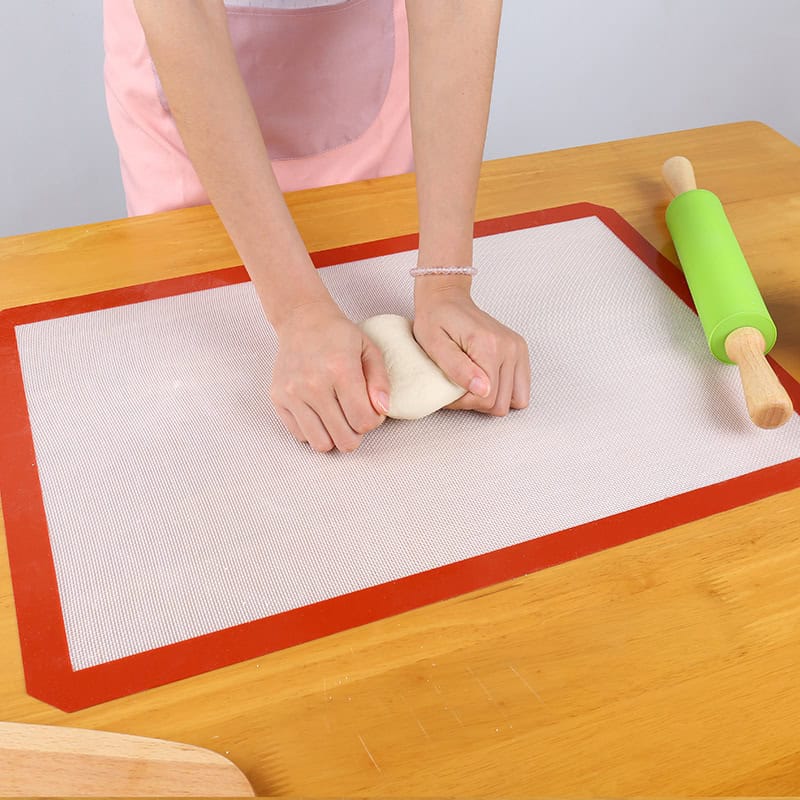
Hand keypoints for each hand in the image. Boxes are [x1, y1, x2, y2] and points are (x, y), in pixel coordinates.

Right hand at [270, 301, 389, 451]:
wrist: (302, 320)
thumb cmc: (339, 336)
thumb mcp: (370, 350)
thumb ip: (380, 382)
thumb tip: (382, 410)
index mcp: (340, 369)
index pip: (363, 421)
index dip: (373, 422)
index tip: (371, 410)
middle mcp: (313, 383)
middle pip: (344, 439)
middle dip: (356, 434)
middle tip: (355, 418)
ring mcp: (292, 392)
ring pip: (321, 444)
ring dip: (334, 438)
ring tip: (338, 419)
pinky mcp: (278, 398)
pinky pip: (301, 436)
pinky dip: (314, 432)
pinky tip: (320, 413)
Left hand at [413, 280, 529, 414]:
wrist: (446, 298)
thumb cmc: (435, 320)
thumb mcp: (435, 345)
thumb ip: (458, 369)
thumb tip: (483, 391)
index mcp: (489, 346)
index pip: (486, 399)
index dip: (464, 402)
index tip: (449, 390)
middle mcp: (510, 348)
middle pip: (502, 404)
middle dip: (478, 402)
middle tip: (459, 388)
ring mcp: (518, 349)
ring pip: (516, 400)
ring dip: (493, 399)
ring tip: (474, 385)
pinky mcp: (520, 351)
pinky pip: (521, 388)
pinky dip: (505, 391)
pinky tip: (486, 381)